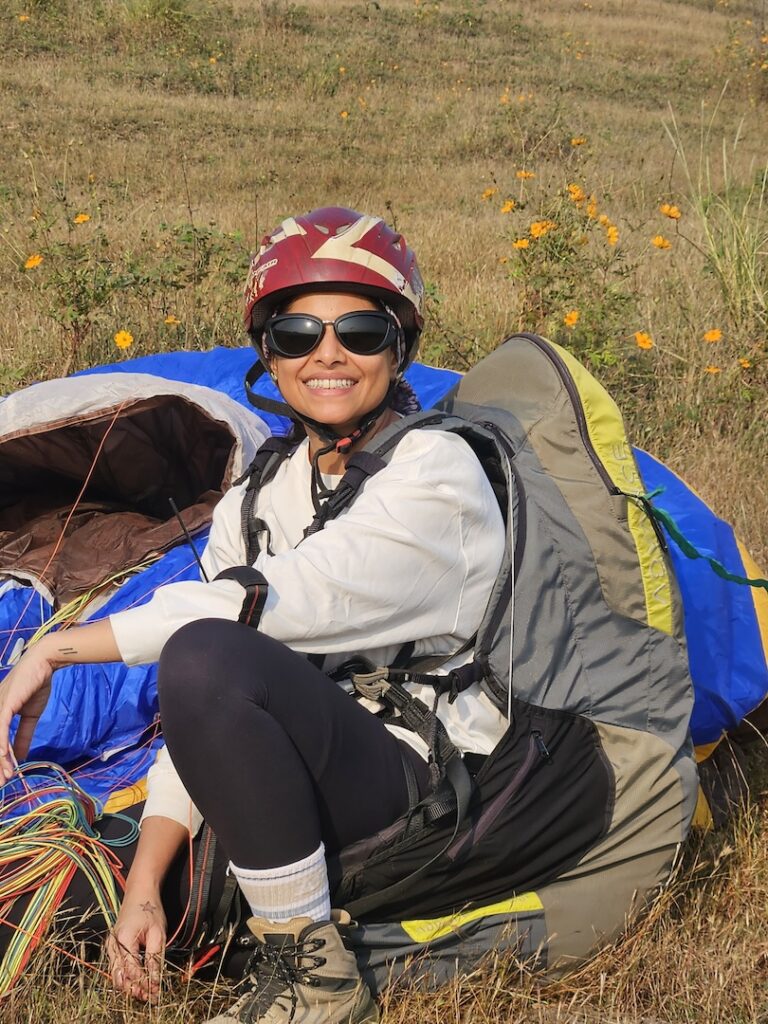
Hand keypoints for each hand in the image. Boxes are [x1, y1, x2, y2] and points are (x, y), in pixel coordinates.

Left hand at [0, 642, 55, 781]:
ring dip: (0, 759)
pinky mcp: (5, 704)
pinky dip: (1, 742)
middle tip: (2, 782)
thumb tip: (20, 756)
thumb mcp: (31, 716)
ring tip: (6, 776)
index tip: (4, 776)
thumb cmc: (36, 685)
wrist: (43, 664)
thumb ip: (23, 736)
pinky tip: (3, 755)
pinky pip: (1, 727)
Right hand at [106, 890, 166, 1001]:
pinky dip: (126, 977)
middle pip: (120, 977)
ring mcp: (110, 947)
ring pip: (116, 975)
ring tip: (145, 994)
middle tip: (150, 998)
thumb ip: (154, 957)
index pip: (132, 970)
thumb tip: (155, 980)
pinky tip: (138, 983)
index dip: (143, 984)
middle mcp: (113, 945)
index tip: (155, 993)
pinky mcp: (112, 948)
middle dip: (134, 989)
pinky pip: (117, 968)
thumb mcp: (157, 933)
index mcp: (123, 939)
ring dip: (130, 986)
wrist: (139, 893)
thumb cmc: (150, 910)